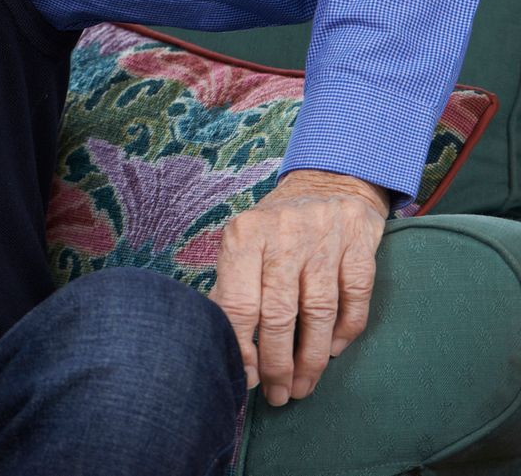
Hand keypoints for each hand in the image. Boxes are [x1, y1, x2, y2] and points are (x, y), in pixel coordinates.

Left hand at [210, 169, 389, 406]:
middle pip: (278, 314)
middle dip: (277, 364)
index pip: (237, 301)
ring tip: (302, 387)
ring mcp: (324, 241)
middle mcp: (282, 236)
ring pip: (318, 314)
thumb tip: (219, 340)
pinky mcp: (359, 247)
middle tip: (277, 395)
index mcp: (244, 235)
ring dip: (311, 359)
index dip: (241, 346)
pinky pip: (354, 300)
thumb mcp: (244, 243)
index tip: (243, 378)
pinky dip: (345, 333)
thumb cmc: (275, 225)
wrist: (329, 183)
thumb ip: (233, 285)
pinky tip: (334, 353)